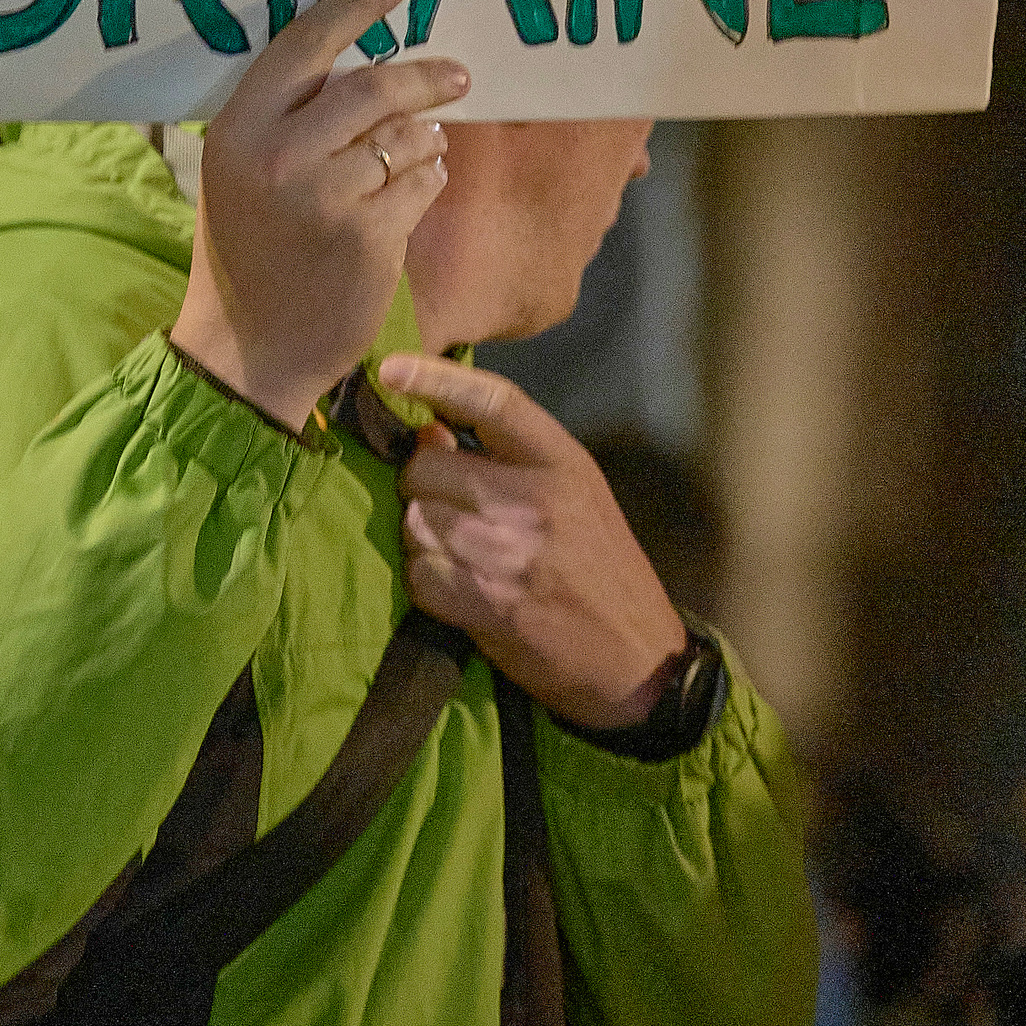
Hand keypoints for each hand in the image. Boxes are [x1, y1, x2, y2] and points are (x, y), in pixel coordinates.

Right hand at [170, 0, 469, 430]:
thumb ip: (284, 119)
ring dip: (426, 136)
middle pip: (372, 85)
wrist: (248, 350)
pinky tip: (420, 186)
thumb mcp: (239, 174)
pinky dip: (429, 179)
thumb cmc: (246, 253)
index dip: (356, 3)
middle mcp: (278, 155)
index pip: (303, 44)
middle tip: (458, 74)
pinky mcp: (368, 237)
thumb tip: (357, 62)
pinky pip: (421, 185)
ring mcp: (325, 197)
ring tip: (426, 144)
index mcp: (237, 129)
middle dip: (424, 75)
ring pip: (404, 136)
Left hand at [381, 353, 686, 728]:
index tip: (388, 366)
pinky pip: (418, 575)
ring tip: (453, 551)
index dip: (435, 378)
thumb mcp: (574, 495)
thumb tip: (427, 429)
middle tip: (441, 505)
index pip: (493, 400)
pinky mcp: (486, 605)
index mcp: (563, 462)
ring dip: (420, 536)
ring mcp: (508, 553)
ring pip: (415, 521)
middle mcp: (535, 499)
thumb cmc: (600, 567)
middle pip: (427, 466)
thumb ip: (508, 460)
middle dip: (419, 484)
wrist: (637, 659)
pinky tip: (453, 587)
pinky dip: (425, 581)